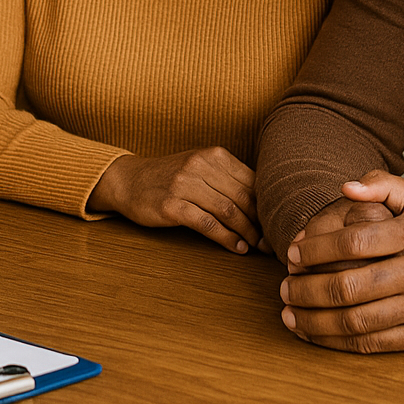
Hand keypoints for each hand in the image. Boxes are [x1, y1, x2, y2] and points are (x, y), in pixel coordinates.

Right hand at [89, 148, 260, 253]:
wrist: (128, 180)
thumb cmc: (170, 176)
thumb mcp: (199, 166)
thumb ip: (227, 177)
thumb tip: (265, 201)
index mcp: (213, 155)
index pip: (251, 181)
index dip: (267, 204)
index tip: (275, 222)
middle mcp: (200, 165)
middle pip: (242, 197)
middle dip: (260, 222)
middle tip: (269, 241)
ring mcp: (184, 184)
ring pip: (228, 211)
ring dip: (246, 233)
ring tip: (255, 247)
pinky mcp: (171, 205)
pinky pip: (207, 224)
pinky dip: (226, 238)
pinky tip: (235, 248)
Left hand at [279, 170, 403, 351]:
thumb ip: (383, 185)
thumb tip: (344, 187)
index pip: (355, 241)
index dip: (317, 248)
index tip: (294, 251)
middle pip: (349, 286)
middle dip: (307, 289)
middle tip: (284, 285)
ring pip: (357, 321)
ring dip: (315, 320)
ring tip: (289, 311)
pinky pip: (373, 345)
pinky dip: (337, 342)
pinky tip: (314, 333)